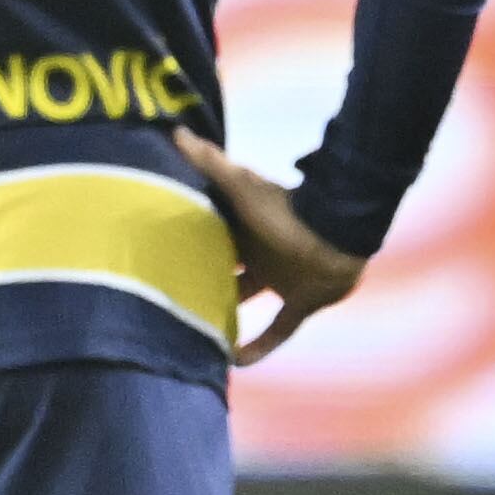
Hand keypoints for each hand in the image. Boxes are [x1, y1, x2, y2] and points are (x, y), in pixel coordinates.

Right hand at [173, 128, 364, 365]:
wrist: (337, 235)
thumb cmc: (287, 210)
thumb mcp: (242, 186)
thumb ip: (211, 163)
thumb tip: (176, 132)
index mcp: (242, 226)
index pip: (208, 233)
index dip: (186, 240)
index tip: (157, 251)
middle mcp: (257, 253)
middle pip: (222, 267)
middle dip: (199, 277)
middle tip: (166, 294)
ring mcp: (279, 279)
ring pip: (244, 299)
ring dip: (224, 312)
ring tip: (194, 328)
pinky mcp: (298, 304)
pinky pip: (276, 331)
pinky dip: (259, 347)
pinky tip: (235, 362)